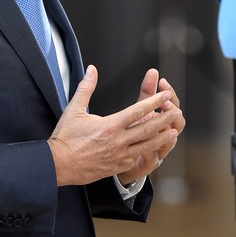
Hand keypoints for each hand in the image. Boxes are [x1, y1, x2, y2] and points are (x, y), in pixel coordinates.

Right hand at [47, 65, 179, 185]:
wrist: (58, 165)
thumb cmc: (65, 137)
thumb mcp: (74, 110)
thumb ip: (86, 88)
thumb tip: (92, 69)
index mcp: (109, 125)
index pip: (137, 111)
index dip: (154, 102)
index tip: (165, 95)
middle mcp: (117, 141)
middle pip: (147, 129)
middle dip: (164, 119)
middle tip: (177, 111)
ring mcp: (119, 155)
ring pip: (146, 146)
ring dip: (162, 138)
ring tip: (174, 131)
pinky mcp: (117, 167)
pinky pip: (136, 158)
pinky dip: (147, 152)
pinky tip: (155, 148)